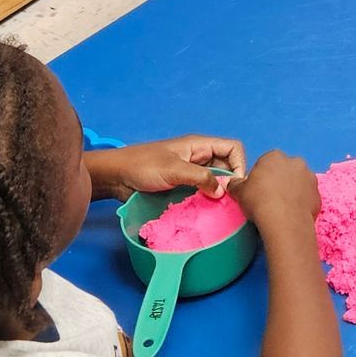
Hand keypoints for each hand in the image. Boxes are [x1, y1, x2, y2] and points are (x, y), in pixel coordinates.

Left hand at [90, 134, 245, 198]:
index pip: (232, 148)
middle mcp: (198, 158)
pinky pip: (202, 191)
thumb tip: (222, 192)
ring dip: (218, 193)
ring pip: (215, 180)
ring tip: (218, 208)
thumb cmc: (142, 166)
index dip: (239, 164)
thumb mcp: (174, 170)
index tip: (233, 186)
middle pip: (227, 166)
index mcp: (199, 146)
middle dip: (230, 182)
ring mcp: (190, 172)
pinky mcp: (182, 186)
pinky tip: (205, 210)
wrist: (116, 177)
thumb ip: (200, 178)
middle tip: (228, 201)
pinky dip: (207, 200)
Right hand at [230, 149, 319, 238]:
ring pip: (298, 183)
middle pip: (285, 171)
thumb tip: (232, 183)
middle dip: (279, 181)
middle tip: (270, 199)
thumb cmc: (259, 201)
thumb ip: (236, 184)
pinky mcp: (318, 194)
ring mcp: (310, 178)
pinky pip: (307, 197)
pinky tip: (293, 214)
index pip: (266, 163)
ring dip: (292, 191)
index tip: (258, 191)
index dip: (261, 178)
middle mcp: (295, 162)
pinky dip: (302, 203)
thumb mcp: (240, 192)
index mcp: (274, 156)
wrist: (284, 220)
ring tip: (282, 208)